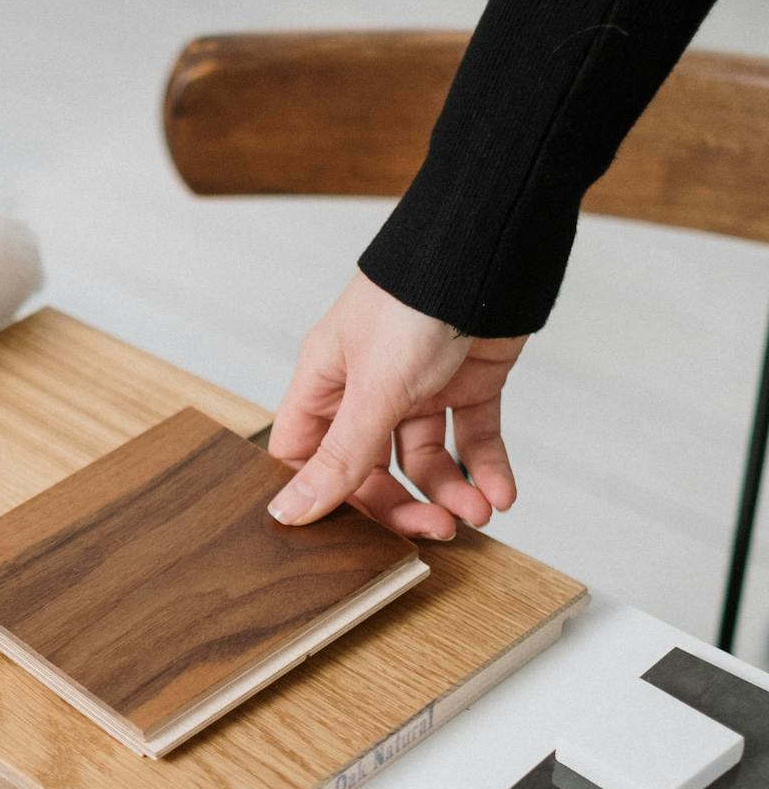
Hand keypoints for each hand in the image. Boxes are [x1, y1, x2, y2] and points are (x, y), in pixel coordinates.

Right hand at [268, 272, 523, 539]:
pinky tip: (500, 491)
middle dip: (402, 502)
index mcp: (326, 383)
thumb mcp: (373, 390)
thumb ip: (339, 458)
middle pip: (371, 468)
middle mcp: (367, 389)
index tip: (349, 534)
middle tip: (433, 529)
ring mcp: (418, 388)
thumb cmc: (414, 302)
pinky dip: (488, 467)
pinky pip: (473, 439)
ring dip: (451, 490)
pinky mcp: (467, 384)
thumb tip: (288, 513)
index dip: (324, 495)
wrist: (486, 254)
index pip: (306, 454)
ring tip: (477, 511)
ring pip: (426, 459)